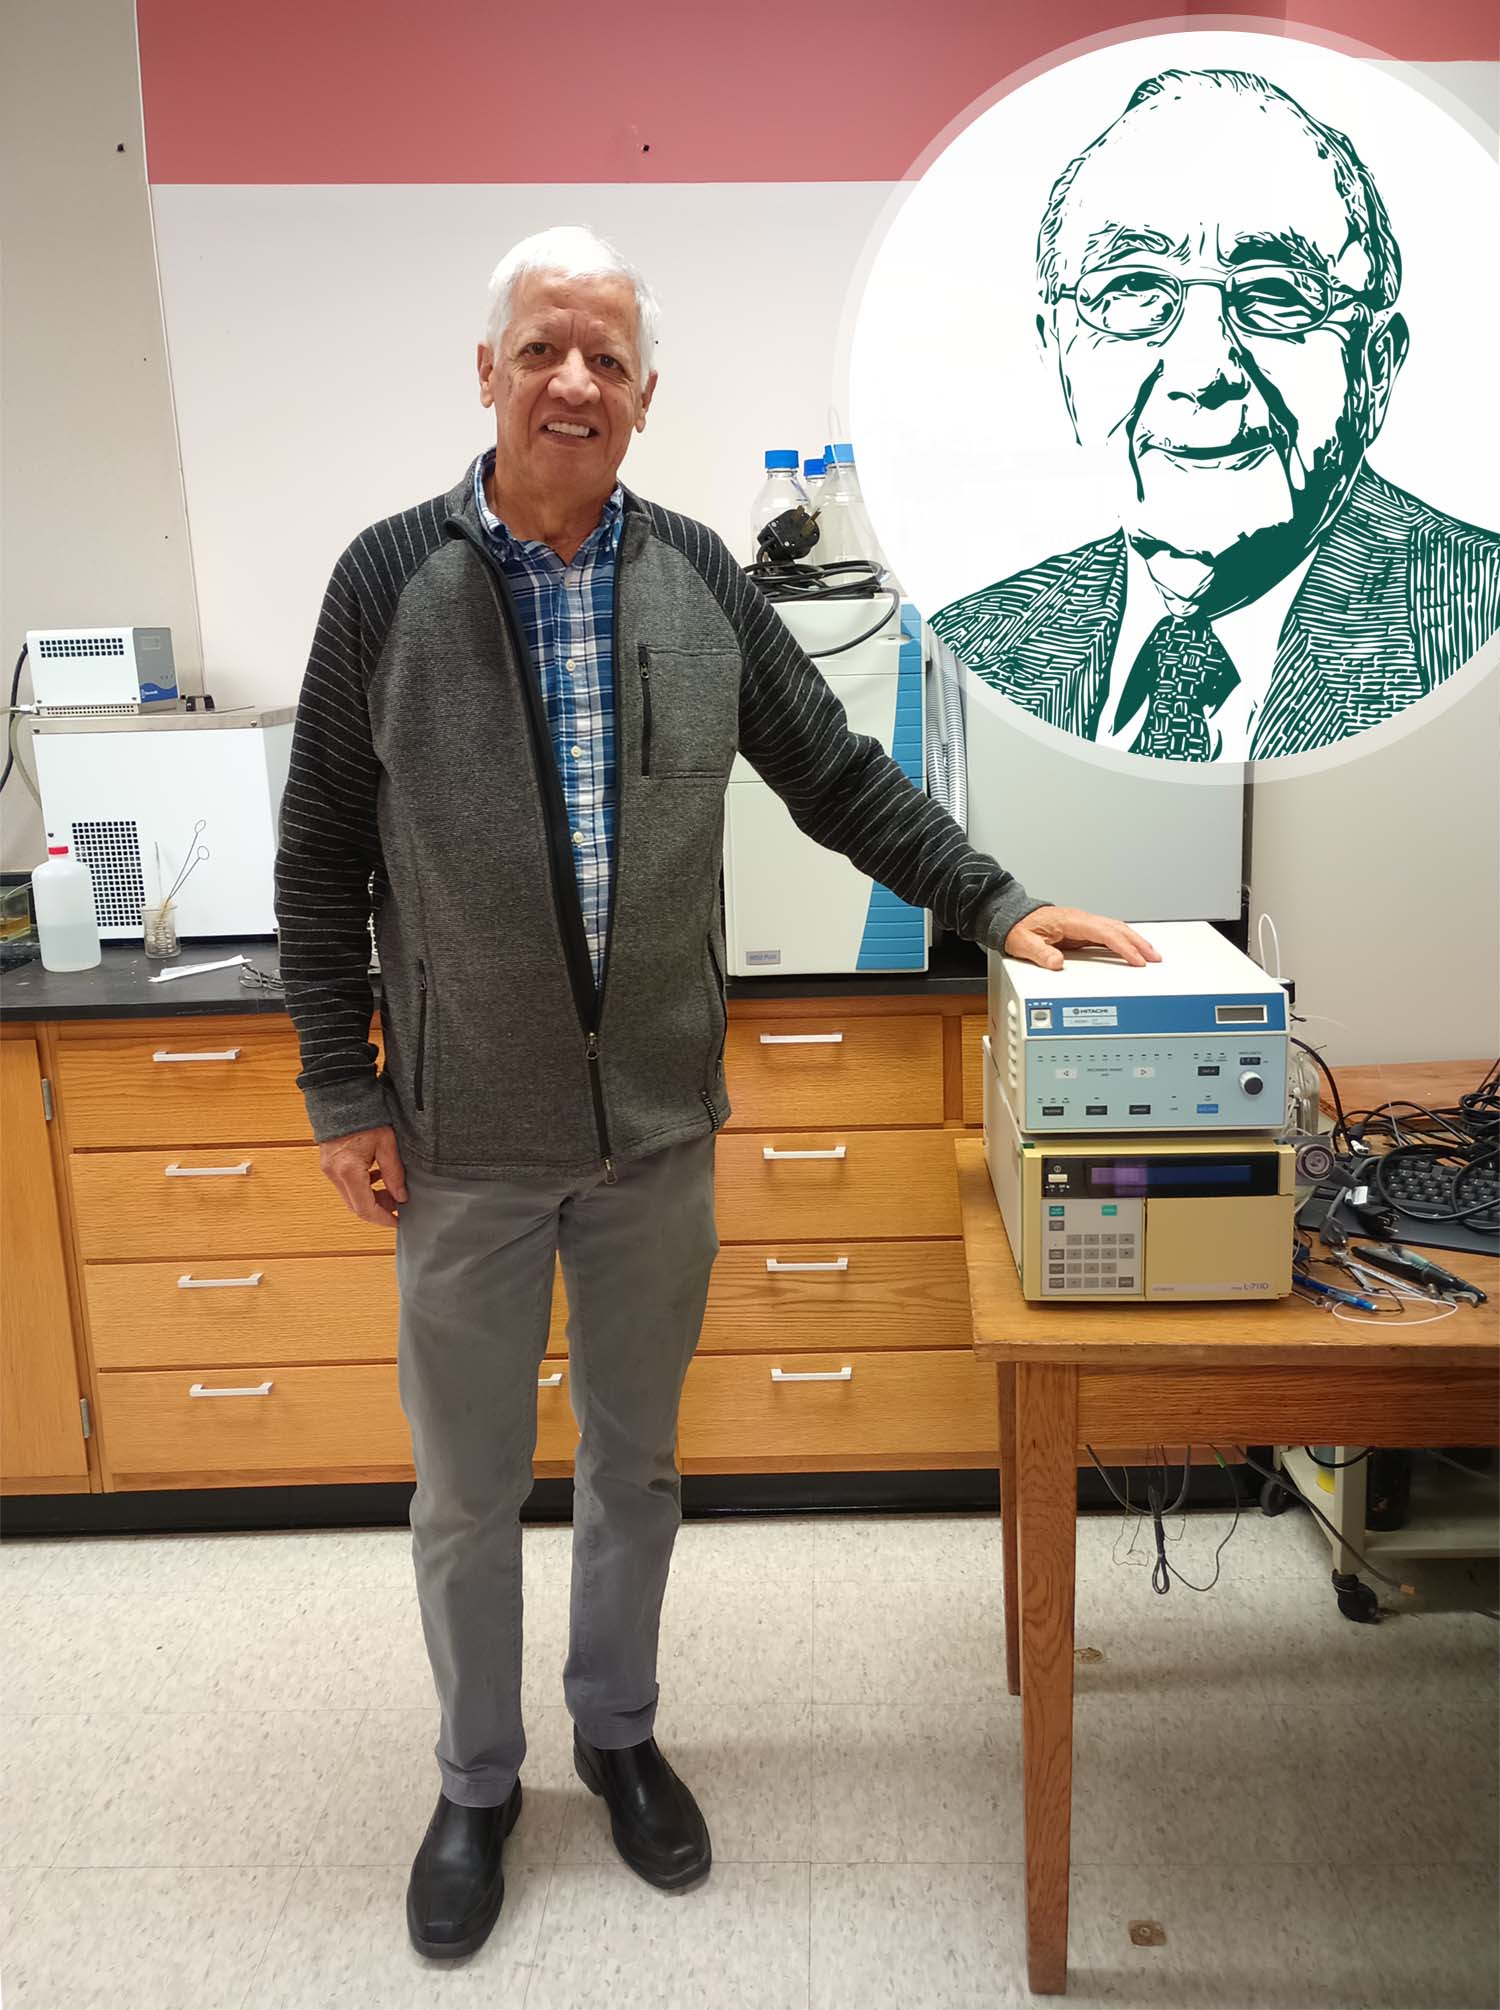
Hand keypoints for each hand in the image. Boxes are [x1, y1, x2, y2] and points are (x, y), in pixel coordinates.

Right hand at [318, 1124, 407, 1226]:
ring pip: (350, 1196)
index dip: (382, 1219)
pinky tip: (377, 1176)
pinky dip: (362, 1186)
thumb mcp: (387, 1143)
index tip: (398, 1221)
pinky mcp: (328, 1163)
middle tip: (398, 1204)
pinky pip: (345, 1184)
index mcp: (348, 1170)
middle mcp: (334, 1173)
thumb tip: (401, 1197)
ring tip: (392, 1189)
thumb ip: (394, 1173)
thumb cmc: (365, 1115)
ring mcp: (328, 1169)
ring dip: (370, 1198)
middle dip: (378, 1209)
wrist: (341, 1095)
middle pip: (355, 1206)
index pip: (365, 1208)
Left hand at [1002, 907, 1160, 973]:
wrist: (1010, 917)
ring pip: (1115, 929)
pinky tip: (1131, 950)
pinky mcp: (1082, 930)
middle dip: (1138, 943)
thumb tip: (1056, 963)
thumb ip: (1040, 953)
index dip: (1122, 947)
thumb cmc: (1017, 927)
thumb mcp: (1023, 942)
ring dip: (1134, 941)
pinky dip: (1123, 941)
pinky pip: (1108, 934)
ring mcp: (1082, 924)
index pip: (1104, 933)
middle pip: (1117, 928)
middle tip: (1155, 958)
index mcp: (1070, 921)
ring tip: (1150, 954)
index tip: (1136, 959)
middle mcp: (1080, 920)